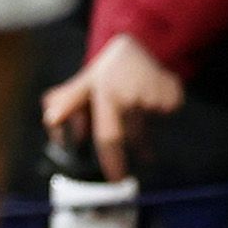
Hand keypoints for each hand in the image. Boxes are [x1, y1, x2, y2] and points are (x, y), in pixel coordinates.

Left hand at [41, 34, 188, 181]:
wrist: (139, 46)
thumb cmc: (107, 73)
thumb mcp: (83, 84)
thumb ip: (66, 103)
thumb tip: (52, 121)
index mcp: (107, 94)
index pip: (109, 137)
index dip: (114, 162)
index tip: (117, 180)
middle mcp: (133, 97)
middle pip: (133, 139)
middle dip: (133, 147)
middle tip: (133, 146)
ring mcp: (157, 97)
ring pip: (150, 132)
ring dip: (145, 131)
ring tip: (137, 108)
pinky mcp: (175, 98)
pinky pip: (165, 122)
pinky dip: (159, 120)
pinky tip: (151, 103)